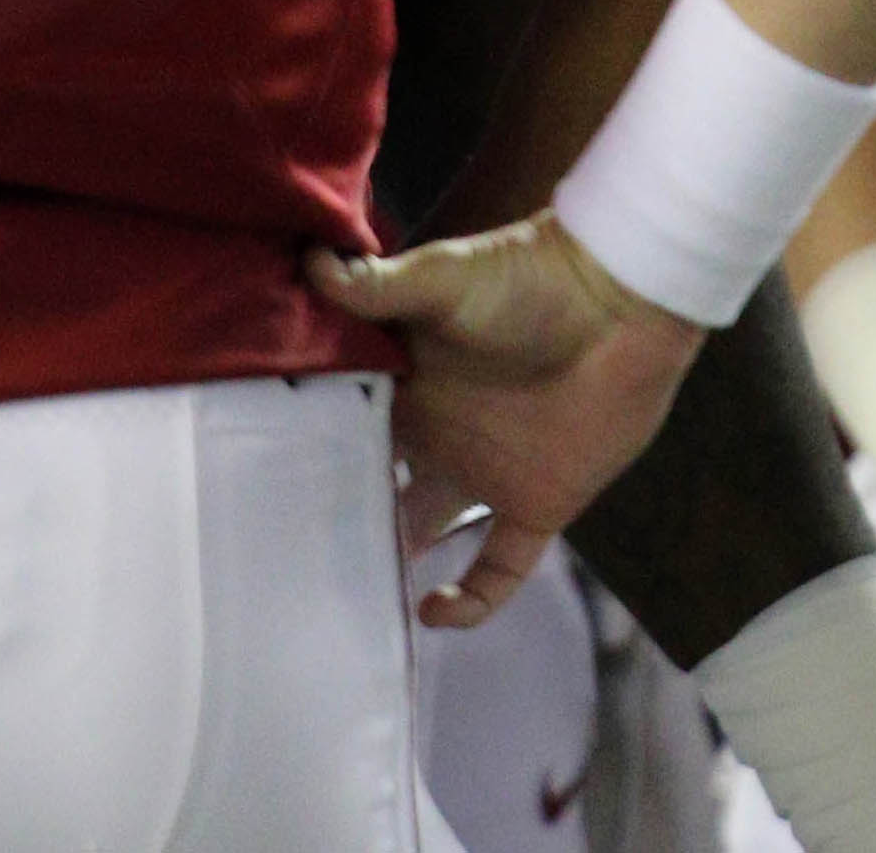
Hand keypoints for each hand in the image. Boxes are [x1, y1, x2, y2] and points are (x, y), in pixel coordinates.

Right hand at [311, 216, 702, 627]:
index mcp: (407, 385)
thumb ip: (380, 286)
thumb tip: (310, 263)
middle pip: (373, 490)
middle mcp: (437, 436)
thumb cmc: (533, 276)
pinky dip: (469, 602)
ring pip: (424, 535)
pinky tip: (432, 612)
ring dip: (391, 565)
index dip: (303, 459)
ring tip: (340, 604)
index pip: (342, 431)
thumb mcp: (447, 278)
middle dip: (336, 520)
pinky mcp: (537, 503)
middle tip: (281, 563)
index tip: (250, 491)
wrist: (625, 299)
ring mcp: (486, 473)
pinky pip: (498, 570)